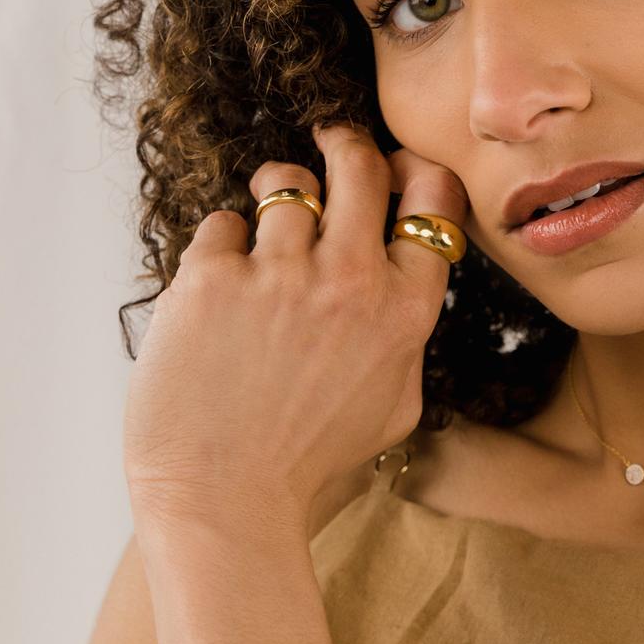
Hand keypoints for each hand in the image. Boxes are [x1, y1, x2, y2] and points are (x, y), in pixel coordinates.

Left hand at [122, 121, 467, 541]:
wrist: (225, 500)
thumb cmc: (312, 463)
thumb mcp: (396, 406)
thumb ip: (407, 339)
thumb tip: (403, 287)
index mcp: (404, 311)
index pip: (433, 200)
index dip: (415, 171)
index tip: (397, 169)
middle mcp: (350, 281)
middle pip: (360, 164)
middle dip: (345, 143)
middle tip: (332, 142)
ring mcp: (279, 275)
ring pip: (285, 183)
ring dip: (277, 192)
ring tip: (266, 215)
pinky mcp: (210, 279)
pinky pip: (221, 225)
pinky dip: (221, 245)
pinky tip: (220, 284)